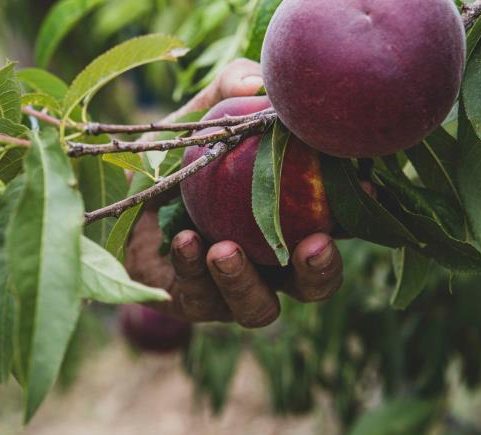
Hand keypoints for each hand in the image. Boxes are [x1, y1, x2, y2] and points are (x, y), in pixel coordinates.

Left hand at [125, 59, 342, 327]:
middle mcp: (268, 262)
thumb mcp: (198, 116)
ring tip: (225, 251)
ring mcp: (231, 289)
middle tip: (313, 247)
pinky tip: (186, 242)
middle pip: (312, 284)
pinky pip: (199, 298)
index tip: (364, 191)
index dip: (355, 215)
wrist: (116, 193)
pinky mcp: (191, 303)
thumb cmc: (171, 155)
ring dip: (246, 282)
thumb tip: (257, 80)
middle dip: (319, 272)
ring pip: (258, 308)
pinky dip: (193, 270)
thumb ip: (228, 91)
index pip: (334, 225)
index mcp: (287, 221)